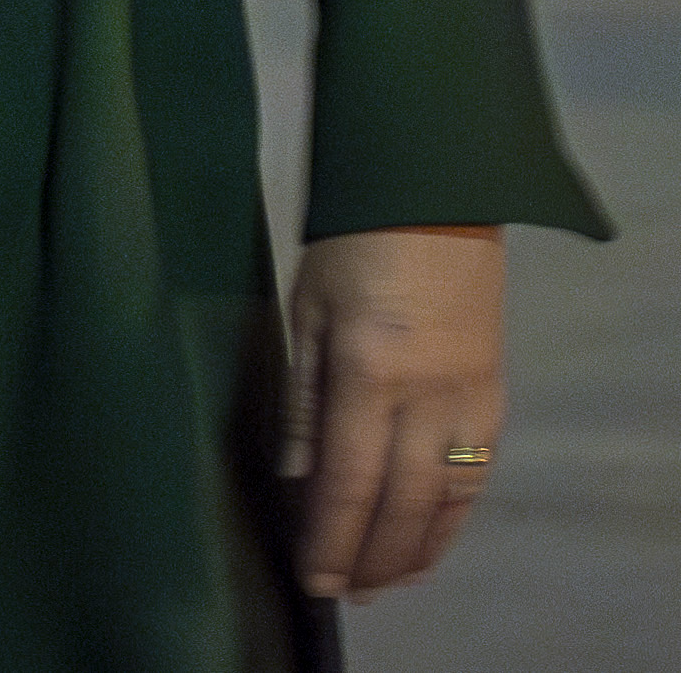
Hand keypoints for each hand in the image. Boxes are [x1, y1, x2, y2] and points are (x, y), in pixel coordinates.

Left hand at [284, 227, 505, 601]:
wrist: (436, 197)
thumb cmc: (351, 243)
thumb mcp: (307, 306)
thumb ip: (302, 394)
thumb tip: (297, 472)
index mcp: (369, 370)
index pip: (350, 479)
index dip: (331, 537)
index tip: (313, 577)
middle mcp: (426, 398)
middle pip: (402, 505)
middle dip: (371, 558)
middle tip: (343, 593)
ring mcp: (469, 402)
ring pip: (446, 501)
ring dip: (414, 551)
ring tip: (382, 582)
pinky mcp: (494, 399)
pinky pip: (474, 479)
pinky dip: (450, 519)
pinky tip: (428, 538)